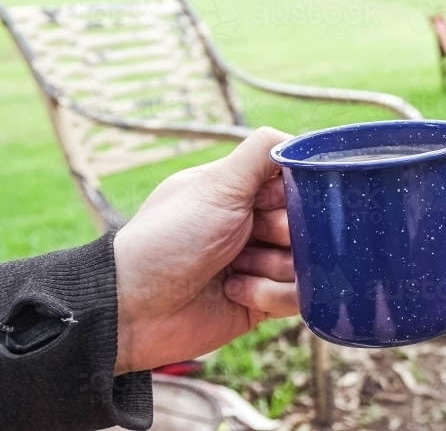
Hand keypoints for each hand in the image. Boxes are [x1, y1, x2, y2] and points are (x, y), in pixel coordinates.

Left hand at [112, 128, 296, 374]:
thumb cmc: (168, 239)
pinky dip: (269, 293)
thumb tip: (301, 138)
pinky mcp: (266, 301)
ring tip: (236, 270)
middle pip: (310, 224)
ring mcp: (262, 264)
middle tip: (253, 237)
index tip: (269, 202)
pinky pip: (298, 296)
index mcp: (243, 192)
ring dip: (273, 266)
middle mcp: (255, 225)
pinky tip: (234, 291)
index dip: (295, 194)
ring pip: (309, 261)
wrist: (134, 308)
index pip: (298, 184)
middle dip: (284, 233)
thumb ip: (260, 154)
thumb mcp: (216, 186)